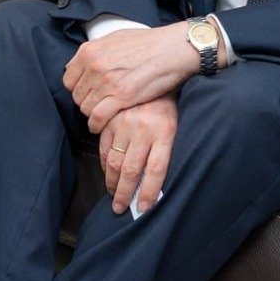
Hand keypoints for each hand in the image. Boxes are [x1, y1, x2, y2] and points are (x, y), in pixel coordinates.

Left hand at [63, 24, 200, 133]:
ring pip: (85, 107)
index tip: (85, 91)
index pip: (69, 78)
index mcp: (90, 51)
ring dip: (91, 113)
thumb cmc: (148, 42)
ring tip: (101, 113)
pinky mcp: (121, 97)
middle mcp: (94, 66)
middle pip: (76, 94)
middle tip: (96, 103)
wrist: (172, 48)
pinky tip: (99, 126)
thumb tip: (83, 61)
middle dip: (85, 101)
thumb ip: (96, 50)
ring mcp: (106, 82)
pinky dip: (95, 124)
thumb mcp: (114, 38)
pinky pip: (97, 116)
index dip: (77, 87)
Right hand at [99, 96, 175, 215]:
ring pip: (115, 161)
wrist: (153, 72)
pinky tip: (108, 174)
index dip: (149, 191)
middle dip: (125, 193)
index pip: (156, 169)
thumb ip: (165, 150)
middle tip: (120, 208)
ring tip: (113, 195)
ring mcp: (124, 124)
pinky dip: (105, 165)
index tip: (143, 208)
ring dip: (112, 183)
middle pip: (132, 170)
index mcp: (165, 132)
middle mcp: (143, 130)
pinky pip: (104, 148)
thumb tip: (152, 182)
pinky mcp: (110, 120)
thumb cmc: (167, 106)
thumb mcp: (174, 126)